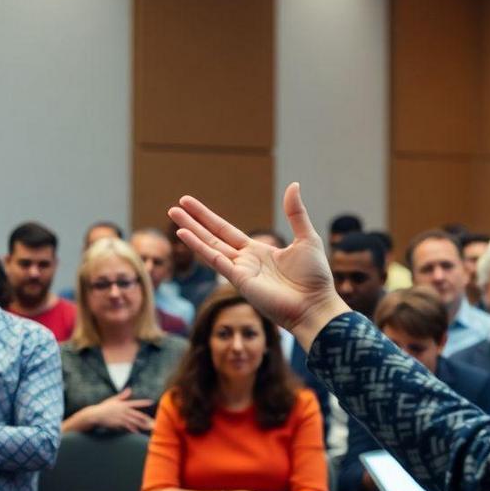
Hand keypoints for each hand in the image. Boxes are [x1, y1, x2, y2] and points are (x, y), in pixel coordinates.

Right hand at [88, 388, 154, 432]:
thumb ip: (123, 395)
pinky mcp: (118, 423)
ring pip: (134, 421)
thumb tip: (130, 389)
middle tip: (153, 420)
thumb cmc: (104, 407)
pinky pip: (127, 427)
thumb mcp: (113, 399)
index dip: (143, 402)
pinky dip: (132, 429)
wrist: (96, 415)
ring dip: (141, 425)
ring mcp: (121, 417)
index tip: (151, 402)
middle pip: (137, 414)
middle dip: (146, 418)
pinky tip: (137, 432)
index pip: (136, 403)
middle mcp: (124, 410)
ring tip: (148, 427)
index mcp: (124, 404)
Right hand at [170, 184, 348, 340]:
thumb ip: (295, 214)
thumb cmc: (315, 278)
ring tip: (173, 215)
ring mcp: (240, 272)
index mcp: (257, 252)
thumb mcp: (306, 238)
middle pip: (212, 237)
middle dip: (194, 221)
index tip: (192, 205)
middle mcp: (244, 261)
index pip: (226, 231)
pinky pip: (216, 260)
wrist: (316, 305)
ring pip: (209, 246)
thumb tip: (293, 185)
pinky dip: (199, 247)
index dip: (209, 218)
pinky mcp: (240, 281)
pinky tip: (184, 235)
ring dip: (191, 231)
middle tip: (174, 207)